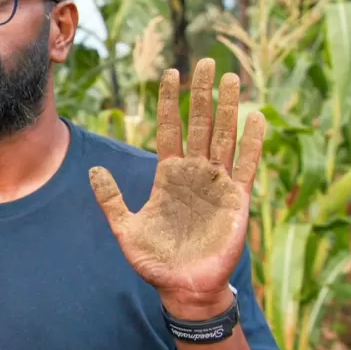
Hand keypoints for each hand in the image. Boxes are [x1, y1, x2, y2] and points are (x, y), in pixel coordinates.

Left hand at [88, 58, 265, 318]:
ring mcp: (217, 184)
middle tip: (206, 62)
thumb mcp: (125, 227)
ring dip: (227, 108)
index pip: (170, 129)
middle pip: (200, 124)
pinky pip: (246, 166)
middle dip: (202, 94)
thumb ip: (112, 198)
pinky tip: (256, 118)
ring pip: (224, 137)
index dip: (169, 103)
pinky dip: (252, 143)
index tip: (170, 74)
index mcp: (169, 176)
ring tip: (230, 79)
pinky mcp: (237, 201)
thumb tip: (94, 169)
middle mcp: (195, 174)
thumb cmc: (155, 260)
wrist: (183, 288)